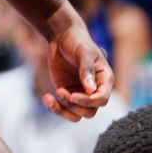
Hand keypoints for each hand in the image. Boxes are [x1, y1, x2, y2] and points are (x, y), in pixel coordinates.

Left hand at [43, 6, 114, 121]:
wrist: (62, 37)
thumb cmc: (77, 41)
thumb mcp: (83, 52)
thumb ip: (87, 70)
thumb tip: (91, 90)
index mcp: (104, 81)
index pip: (102, 99)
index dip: (88, 101)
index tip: (72, 95)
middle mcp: (95, 91)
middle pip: (90, 112)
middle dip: (74, 107)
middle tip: (61, 92)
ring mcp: (81, 94)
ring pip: (77, 115)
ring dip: (63, 111)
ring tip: (50, 97)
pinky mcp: (68, 95)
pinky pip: (64, 110)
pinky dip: (55, 108)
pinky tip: (46, 98)